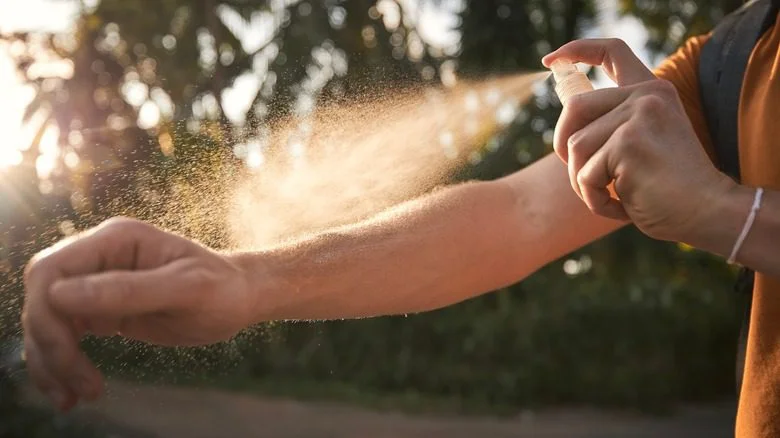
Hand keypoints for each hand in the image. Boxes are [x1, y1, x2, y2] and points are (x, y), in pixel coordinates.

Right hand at [22, 217, 253, 410]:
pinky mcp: (100, 308)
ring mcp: (96, 281)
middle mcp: (99, 255)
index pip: (51, 271)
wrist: (239, 299)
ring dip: (50, 361)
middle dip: (49, 343)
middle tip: (78, 386)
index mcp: (115, 239)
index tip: (70, 353)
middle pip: (42, 296)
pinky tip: (71, 393)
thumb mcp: (186, 289)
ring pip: (47, 319)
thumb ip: (128, 290)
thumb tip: (60, 296)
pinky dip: (60, 364)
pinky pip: (63, 334)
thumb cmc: (221, 288)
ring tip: (73, 399)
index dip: (47, 313)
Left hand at [542, 38, 734, 241]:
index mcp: (653, 91)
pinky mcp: (628, 143)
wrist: (708, 213)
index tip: (551, 61)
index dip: (577, 50)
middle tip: (584, 177)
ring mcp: (638, 116)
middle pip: (574, 107)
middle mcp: (647, 96)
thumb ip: (615, 126)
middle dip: (564, 145)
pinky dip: (595, 200)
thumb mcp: (644, 145)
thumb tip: (567, 131)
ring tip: (614, 197)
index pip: (612, 52)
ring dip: (584, 182)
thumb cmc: (671, 190)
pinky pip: (585, 175)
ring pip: (575, 146)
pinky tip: (624, 206)